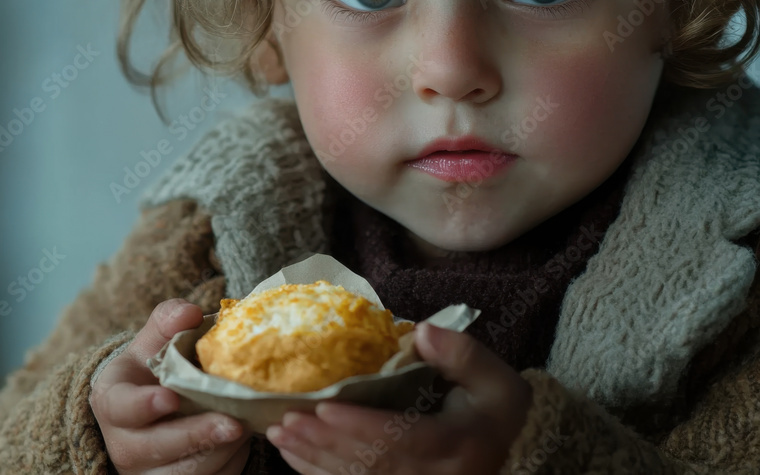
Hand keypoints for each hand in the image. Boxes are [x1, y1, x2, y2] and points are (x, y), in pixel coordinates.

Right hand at [91, 299, 251, 474]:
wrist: (152, 405)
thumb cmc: (153, 369)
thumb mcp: (154, 340)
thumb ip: (168, 321)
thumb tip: (190, 312)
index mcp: (112, 400)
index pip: (121, 407)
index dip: (143, 405)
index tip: (170, 397)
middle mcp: (123, 443)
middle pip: (156, 448)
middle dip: (196, 437)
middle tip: (233, 424)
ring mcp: (146, 471)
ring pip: (185, 472)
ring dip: (221, 451)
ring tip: (246, 424)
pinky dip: (229, 464)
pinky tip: (242, 441)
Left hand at [265, 322, 532, 474]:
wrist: (513, 451)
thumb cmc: (498, 412)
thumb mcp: (496, 378)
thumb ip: (463, 354)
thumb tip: (422, 332)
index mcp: (455, 447)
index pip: (400, 441)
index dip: (359, 427)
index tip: (323, 407)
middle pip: (370, 465)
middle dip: (323, 443)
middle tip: (285, 420)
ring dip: (314, 460)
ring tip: (279, 434)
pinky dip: (320, 474)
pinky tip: (294, 456)